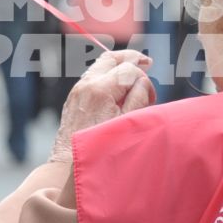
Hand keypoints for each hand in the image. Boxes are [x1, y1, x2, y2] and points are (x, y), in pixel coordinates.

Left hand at [51, 48, 152, 162]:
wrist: (71, 164)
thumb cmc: (102, 148)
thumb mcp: (127, 123)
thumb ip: (138, 98)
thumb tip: (143, 82)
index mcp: (101, 89)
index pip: (129, 69)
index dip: (144, 79)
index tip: (150, 95)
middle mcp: (87, 84)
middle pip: (111, 58)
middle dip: (131, 58)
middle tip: (147, 62)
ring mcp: (78, 90)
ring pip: (100, 66)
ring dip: (118, 67)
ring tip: (133, 75)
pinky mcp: (74, 98)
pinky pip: (92, 77)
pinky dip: (107, 76)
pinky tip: (117, 87)